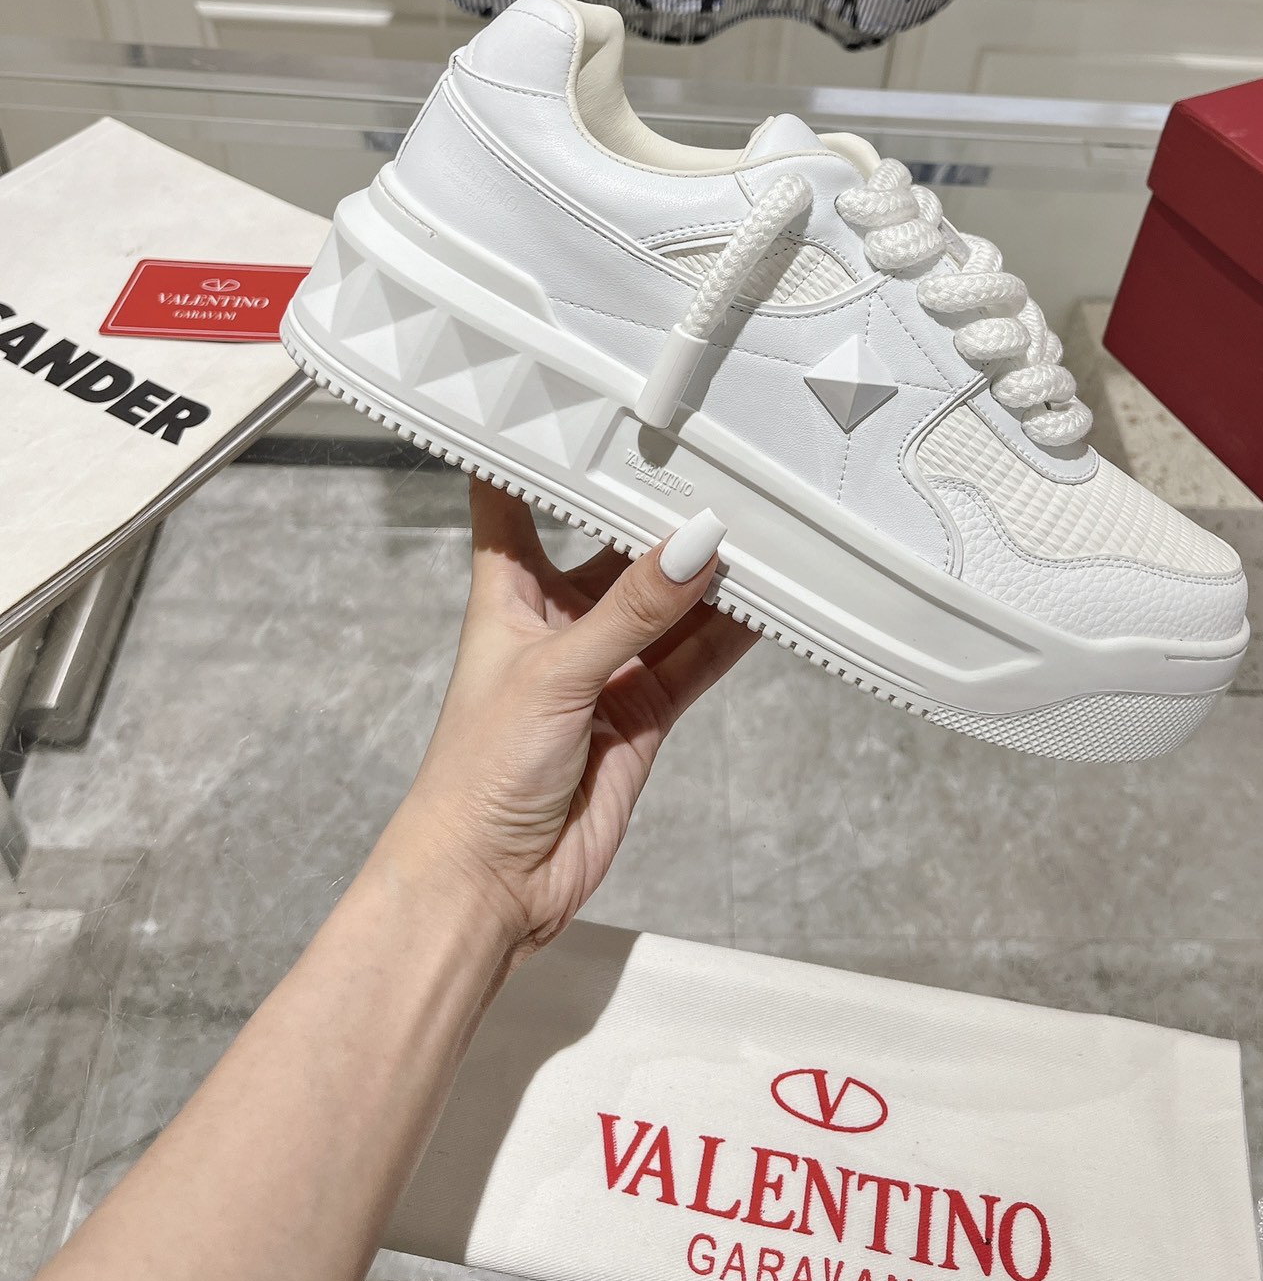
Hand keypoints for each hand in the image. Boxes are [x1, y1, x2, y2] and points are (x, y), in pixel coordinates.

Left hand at [395, 478, 756, 956]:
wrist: (491, 882)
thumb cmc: (477, 774)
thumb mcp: (554, 673)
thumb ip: (630, 611)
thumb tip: (691, 548)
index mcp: (507, 593)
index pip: (511, 500)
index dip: (535, 450)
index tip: (573, 398)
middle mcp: (558, 621)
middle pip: (614, 548)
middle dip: (658, 515)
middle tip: (712, 467)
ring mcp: (605, 667)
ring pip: (667, 604)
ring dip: (706, 574)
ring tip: (759, 527)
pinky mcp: (642, 712)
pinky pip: (695, 658)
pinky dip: (731, 633)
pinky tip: (768, 601)